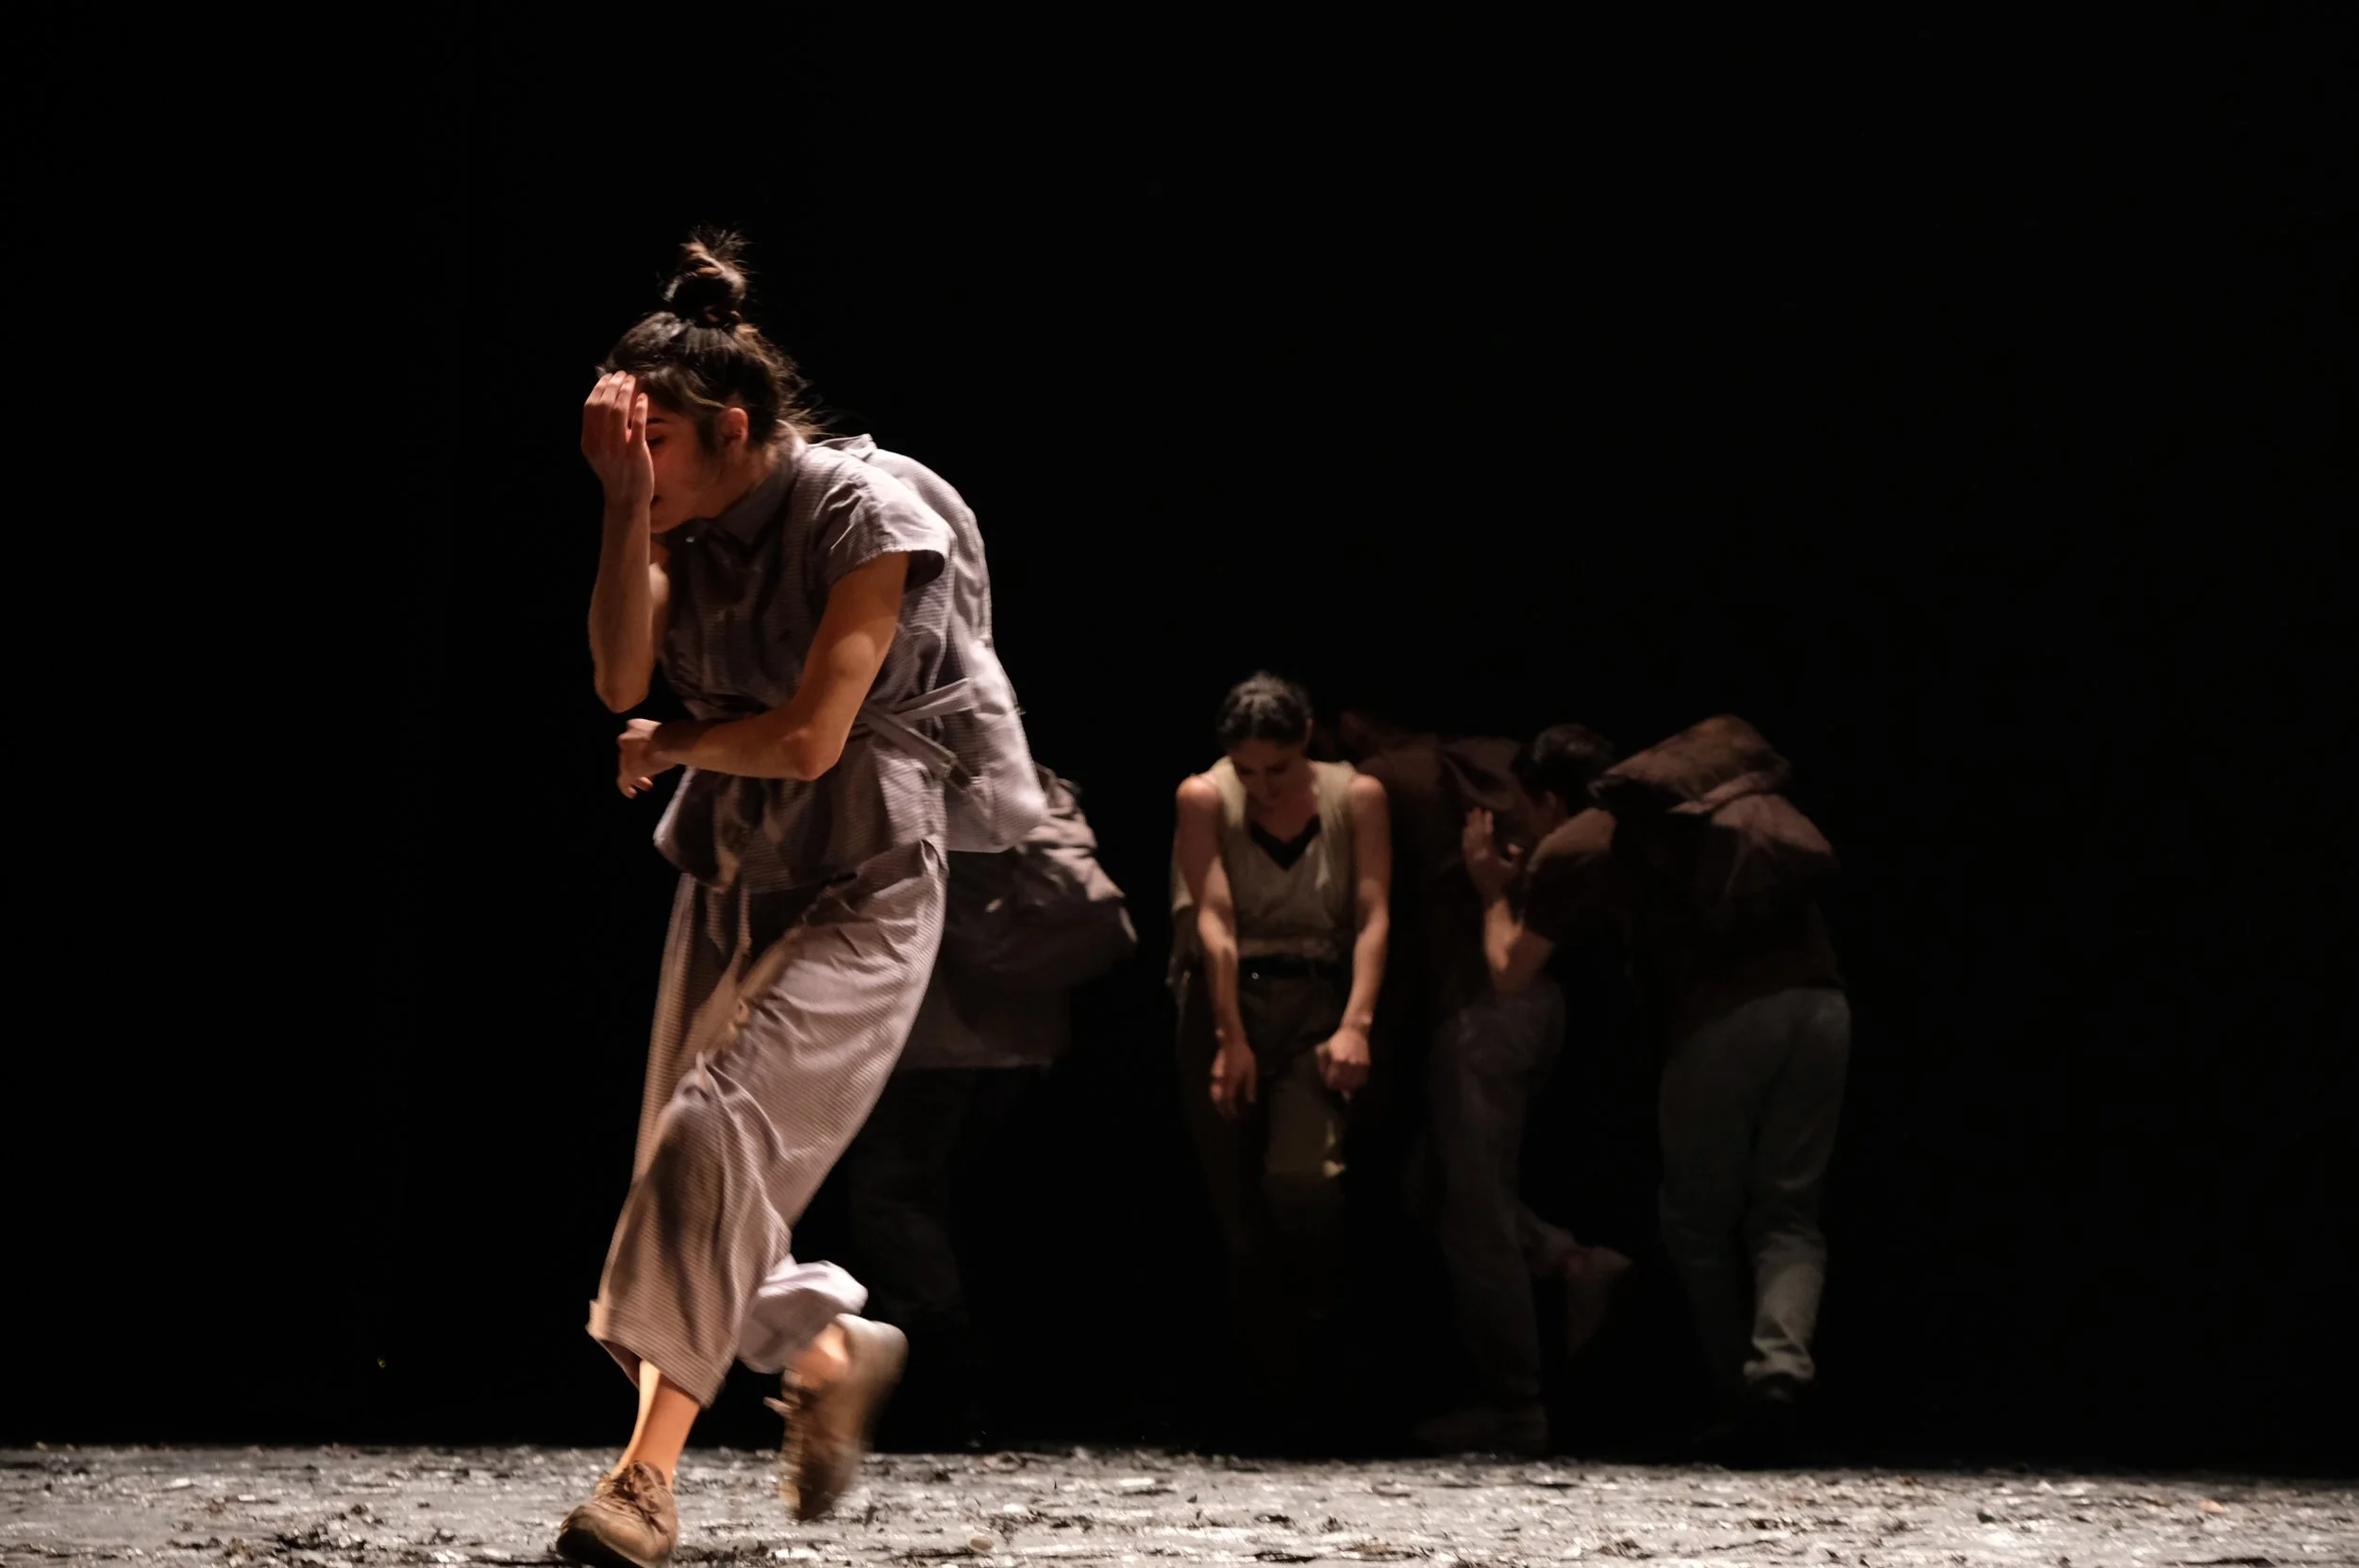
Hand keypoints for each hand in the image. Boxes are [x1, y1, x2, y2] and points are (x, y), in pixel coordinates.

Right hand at [583, 370, 654, 512]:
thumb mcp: (599, 452)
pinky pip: (638, 426)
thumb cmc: (615, 473)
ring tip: (633, 382)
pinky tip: (644, 399)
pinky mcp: (635, 454)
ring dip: (626, 392)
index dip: (599, 388)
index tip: (609, 377)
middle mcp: (600, 444)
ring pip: (618, 412)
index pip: (590, 407)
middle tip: (623, 376)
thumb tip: (608, 401)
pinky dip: (640, 409)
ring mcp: (617, 449)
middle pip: (603, 405)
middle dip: (613, 386)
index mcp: (588, 441)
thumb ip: (600, 431)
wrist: (626, 499)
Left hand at [617, 718, 679, 797]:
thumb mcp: (665, 731)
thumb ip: (659, 738)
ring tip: (647, 786)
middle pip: (629, 754)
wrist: (670, 741)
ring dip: (637, 776)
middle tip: (650, 774)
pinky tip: (632, 794)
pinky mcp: (627, 770)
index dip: (640, 748)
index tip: (649, 756)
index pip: (633, 738)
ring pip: (626, 767)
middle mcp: (625, 739)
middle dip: (638, 764)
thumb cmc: (674, 734)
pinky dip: (626, 788)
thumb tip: (668, 747)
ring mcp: (625, 755)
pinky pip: (623, 781)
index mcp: (634, 725)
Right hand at [1209, 1033, 1257, 1121]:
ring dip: (1218, 1104)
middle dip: (1222, 1110)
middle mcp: (1222, 1081)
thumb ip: (1250, 1087)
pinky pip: (1214, 1088)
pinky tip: (1222, 1097)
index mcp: (1231, 1081)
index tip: (1235, 1116)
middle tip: (1228, 1117)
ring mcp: (1217, 1077)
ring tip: (1224, 1109)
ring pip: (1214, 1094)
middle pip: (1218, 1099)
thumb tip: (1251, 1102)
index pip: (1228, 1100)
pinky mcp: (1215, 1073)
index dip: (1231, 1110)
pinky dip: (1217, 1096)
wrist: (1231, 1042)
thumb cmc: (1244, 1056)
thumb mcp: (1251, 1071)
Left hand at [1316, 1023, 1370, 1095]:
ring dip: (1348, 1086)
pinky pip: (1362, 1080)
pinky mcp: (1366, 1065)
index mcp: (1338, 1060)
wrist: (1355, 1033)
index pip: (1333, 1081)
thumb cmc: (1337, 1041)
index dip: (1329, 1083)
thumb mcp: (1324, 1050)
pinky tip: (1352, 1081)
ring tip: (1343, 1084)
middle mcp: (1350, 1064)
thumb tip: (1325, 1078)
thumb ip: (1322, 1065)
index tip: (1328, 1082)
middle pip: (1343, 1085)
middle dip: (1338, 1086)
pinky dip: (1356, 1083)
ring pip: (1354, 1085)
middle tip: (1335, 1083)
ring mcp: (1359, 1065)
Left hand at [1462, 808, 1522, 901]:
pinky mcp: (1467, 862)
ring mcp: (1471, 859)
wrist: (1492, 894)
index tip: (1488, 812)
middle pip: (1476, 834)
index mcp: (1490, 855)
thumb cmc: (1505, 881)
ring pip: (1468, 838)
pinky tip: (1465, 829)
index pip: (1487, 835)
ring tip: (1469, 814)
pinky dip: (1465, 836)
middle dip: (1476, 820)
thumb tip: (1513, 845)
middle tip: (1476, 808)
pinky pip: (1464, 846)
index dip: (1487, 823)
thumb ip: (1516, 855)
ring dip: (1469, 825)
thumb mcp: (1515, 868)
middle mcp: (1478, 855)